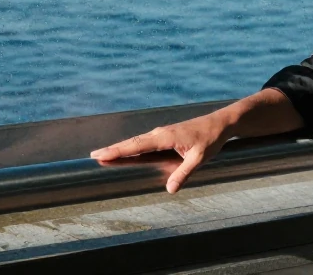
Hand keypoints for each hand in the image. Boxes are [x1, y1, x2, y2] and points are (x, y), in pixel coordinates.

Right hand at [90, 114, 230, 192]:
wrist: (220, 123)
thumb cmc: (211, 138)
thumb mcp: (200, 158)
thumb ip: (184, 173)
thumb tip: (170, 189)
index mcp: (165, 137)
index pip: (137, 145)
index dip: (118, 151)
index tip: (101, 154)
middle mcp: (160, 133)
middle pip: (132, 143)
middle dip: (112, 149)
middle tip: (93, 155)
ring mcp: (162, 133)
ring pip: (137, 142)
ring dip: (120, 147)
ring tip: (103, 155)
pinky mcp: (166, 135)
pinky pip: (145, 142)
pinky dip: (132, 146)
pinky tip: (126, 152)